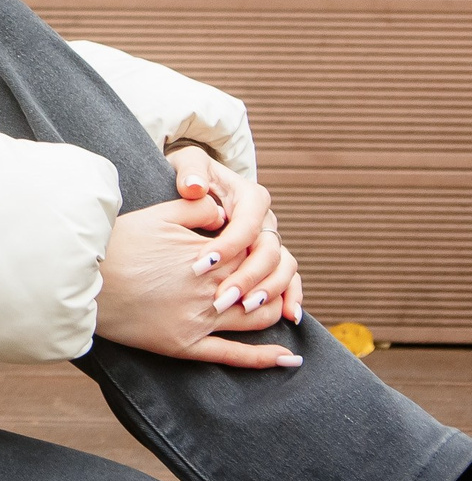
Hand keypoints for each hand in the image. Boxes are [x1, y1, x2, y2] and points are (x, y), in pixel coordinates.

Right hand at [96, 199, 303, 368]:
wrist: (79, 281)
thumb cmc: (116, 244)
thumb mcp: (156, 214)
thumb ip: (197, 209)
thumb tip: (224, 211)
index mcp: (208, 255)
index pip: (256, 249)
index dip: (262, 246)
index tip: (256, 244)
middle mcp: (211, 289)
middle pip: (265, 283)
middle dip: (273, 277)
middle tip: (269, 273)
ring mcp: (200, 320)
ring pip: (259, 317)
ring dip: (273, 309)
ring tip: (276, 304)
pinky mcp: (186, 345)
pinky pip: (234, 356)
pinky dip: (266, 359)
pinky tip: (289, 358)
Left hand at [166, 143, 303, 324]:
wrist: (200, 183)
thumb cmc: (192, 175)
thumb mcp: (188, 164)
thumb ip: (191, 172)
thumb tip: (194, 187)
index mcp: (250, 197)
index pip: (246, 225)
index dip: (227, 246)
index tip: (201, 265)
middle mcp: (266, 220)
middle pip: (268, 251)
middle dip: (246, 276)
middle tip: (221, 298)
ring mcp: (272, 240)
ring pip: (284, 267)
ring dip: (268, 290)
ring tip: (244, 309)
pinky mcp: (272, 258)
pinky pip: (291, 278)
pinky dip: (293, 296)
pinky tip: (288, 317)